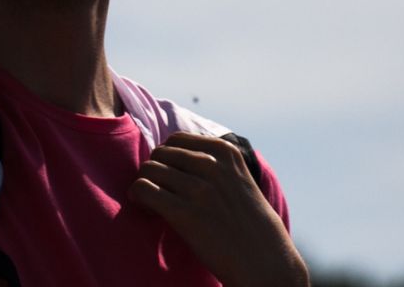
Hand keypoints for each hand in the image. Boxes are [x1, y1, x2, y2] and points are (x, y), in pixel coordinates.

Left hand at [128, 133, 306, 286]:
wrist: (265, 262)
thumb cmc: (250, 225)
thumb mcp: (239, 180)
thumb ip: (212, 164)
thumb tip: (171, 154)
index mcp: (226, 152)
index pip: (176, 140)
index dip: (168, 159)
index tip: (172, 179)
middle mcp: (212, 166)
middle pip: (159, 154)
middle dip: (155, 172)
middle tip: (160, 194)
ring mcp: (199, 189)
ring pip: (148, 170)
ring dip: (145, 186)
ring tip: (155, 206)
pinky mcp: (185, 214)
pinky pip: (143, 190)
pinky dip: (138, 198)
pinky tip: (150, 212)